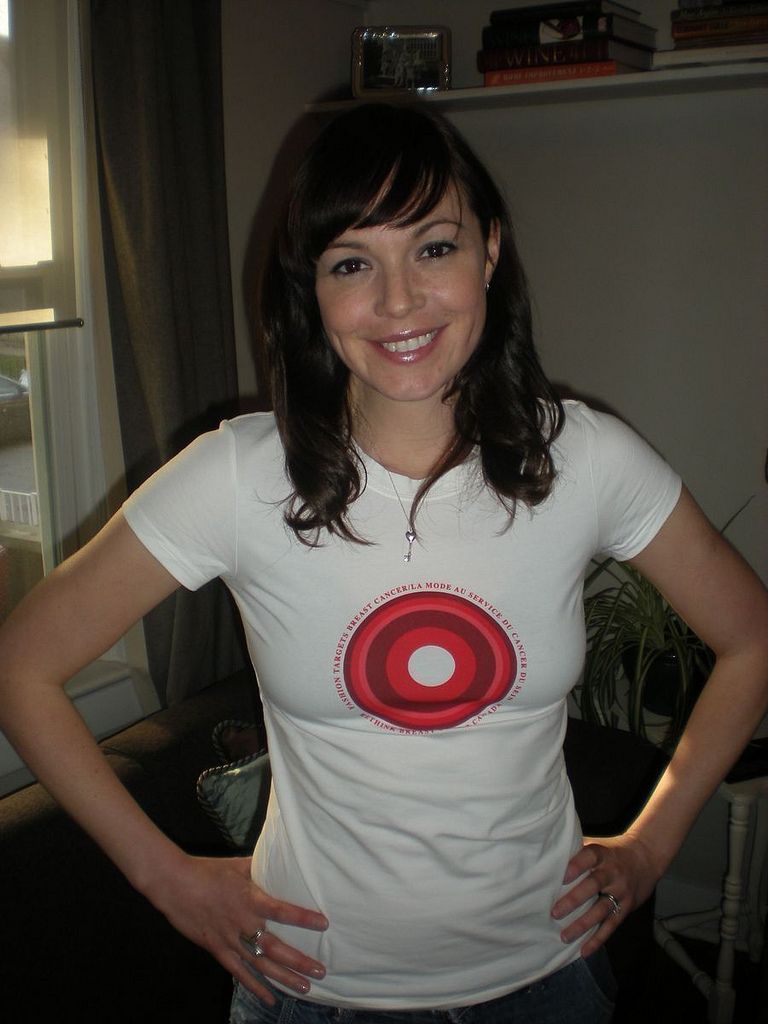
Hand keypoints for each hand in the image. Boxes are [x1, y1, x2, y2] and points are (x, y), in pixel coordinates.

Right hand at [148, 853, 327, 1004]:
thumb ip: (260, 868)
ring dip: (283, 977)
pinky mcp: (217, 950)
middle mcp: (243, 923)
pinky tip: (270, 998)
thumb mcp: (238, 865)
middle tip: (320, 971)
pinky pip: (238, 972)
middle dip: (299, 961)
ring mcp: (230, 940)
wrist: (175, 884)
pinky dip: (254, 987)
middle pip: (275, 947)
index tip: (324, 924)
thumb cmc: (207, 871)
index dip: (303, 918)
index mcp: (250, 899)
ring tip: (304, 988)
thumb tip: (280, 860)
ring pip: (260, 964)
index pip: (282, 911)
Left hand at [551, 832, 660, 955]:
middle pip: (594, 885)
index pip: (590, 857)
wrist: (647, 857)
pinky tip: (584, 950)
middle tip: (555, 912)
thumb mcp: (599, 845)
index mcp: (603, 853)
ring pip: (601, 909)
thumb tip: (548, 853)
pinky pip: (611, 925)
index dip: (577, 865)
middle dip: (574, 899)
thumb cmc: (612, 851)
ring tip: (564, 936)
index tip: (562, 876)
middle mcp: (613, 872)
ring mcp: (621, 891)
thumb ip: (578, 850)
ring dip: (583, 924)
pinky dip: (598, 939)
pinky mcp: (626, 907)